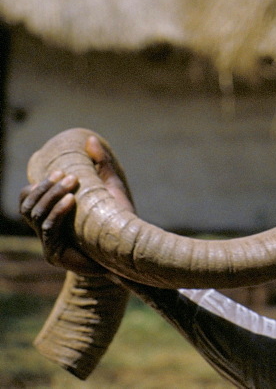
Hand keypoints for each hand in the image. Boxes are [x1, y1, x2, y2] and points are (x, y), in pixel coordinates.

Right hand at [19, 136, 133, 275]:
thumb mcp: (110, 188)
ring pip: (35, 215)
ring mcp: (48, 243)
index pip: (28, 199)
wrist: (130, 250)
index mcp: (52, 214)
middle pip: (28, 205)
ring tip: (71, 182)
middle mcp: (45, 230)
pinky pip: (48, 229)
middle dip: (46, 187)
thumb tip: (91, 138)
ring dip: (51, 195)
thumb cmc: (119, 219)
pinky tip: (70, 200)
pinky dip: (57, 212)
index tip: (59, 172)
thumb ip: (100, 165)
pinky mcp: (56, 255)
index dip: (37, 186)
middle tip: (68, 175)